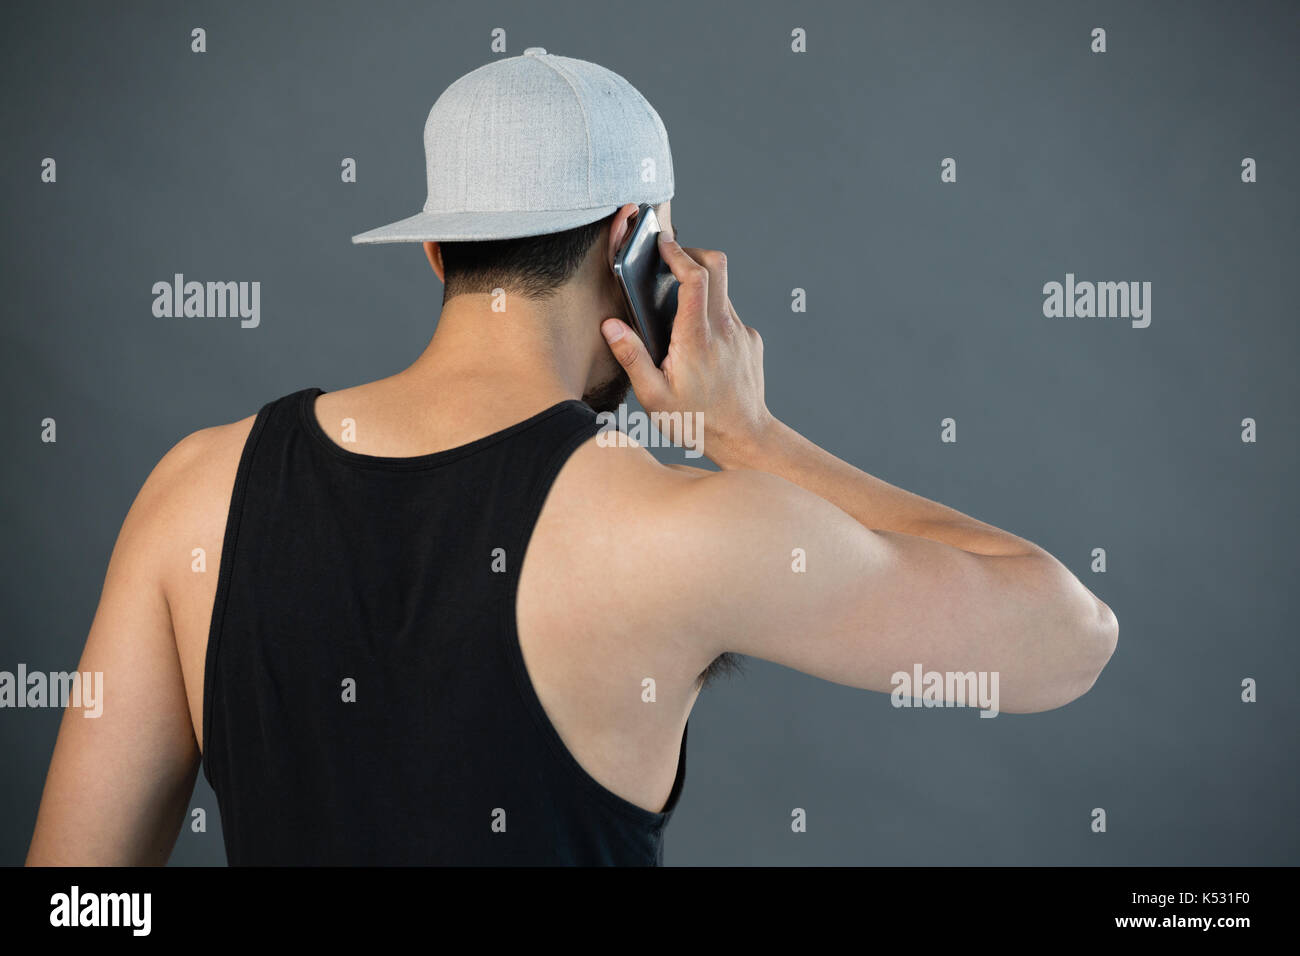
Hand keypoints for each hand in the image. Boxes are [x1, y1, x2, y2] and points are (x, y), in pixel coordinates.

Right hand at [600, 234, 772, 465]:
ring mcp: (741, 333)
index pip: (695, 278)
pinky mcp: (750, 340)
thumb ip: (631, 357)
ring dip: (701, 288)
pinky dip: (711, 314)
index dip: (677, 253)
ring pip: (723, 290)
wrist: (746, 438)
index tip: (662, 243)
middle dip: (693, 253)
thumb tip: (610, 326)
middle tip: (672, 260)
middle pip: (717, 266)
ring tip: (678, 311)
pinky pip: (729, 314)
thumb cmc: (696, 422)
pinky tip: (698, 343)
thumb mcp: (654, 397)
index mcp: (696, 339)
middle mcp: (724, 329)